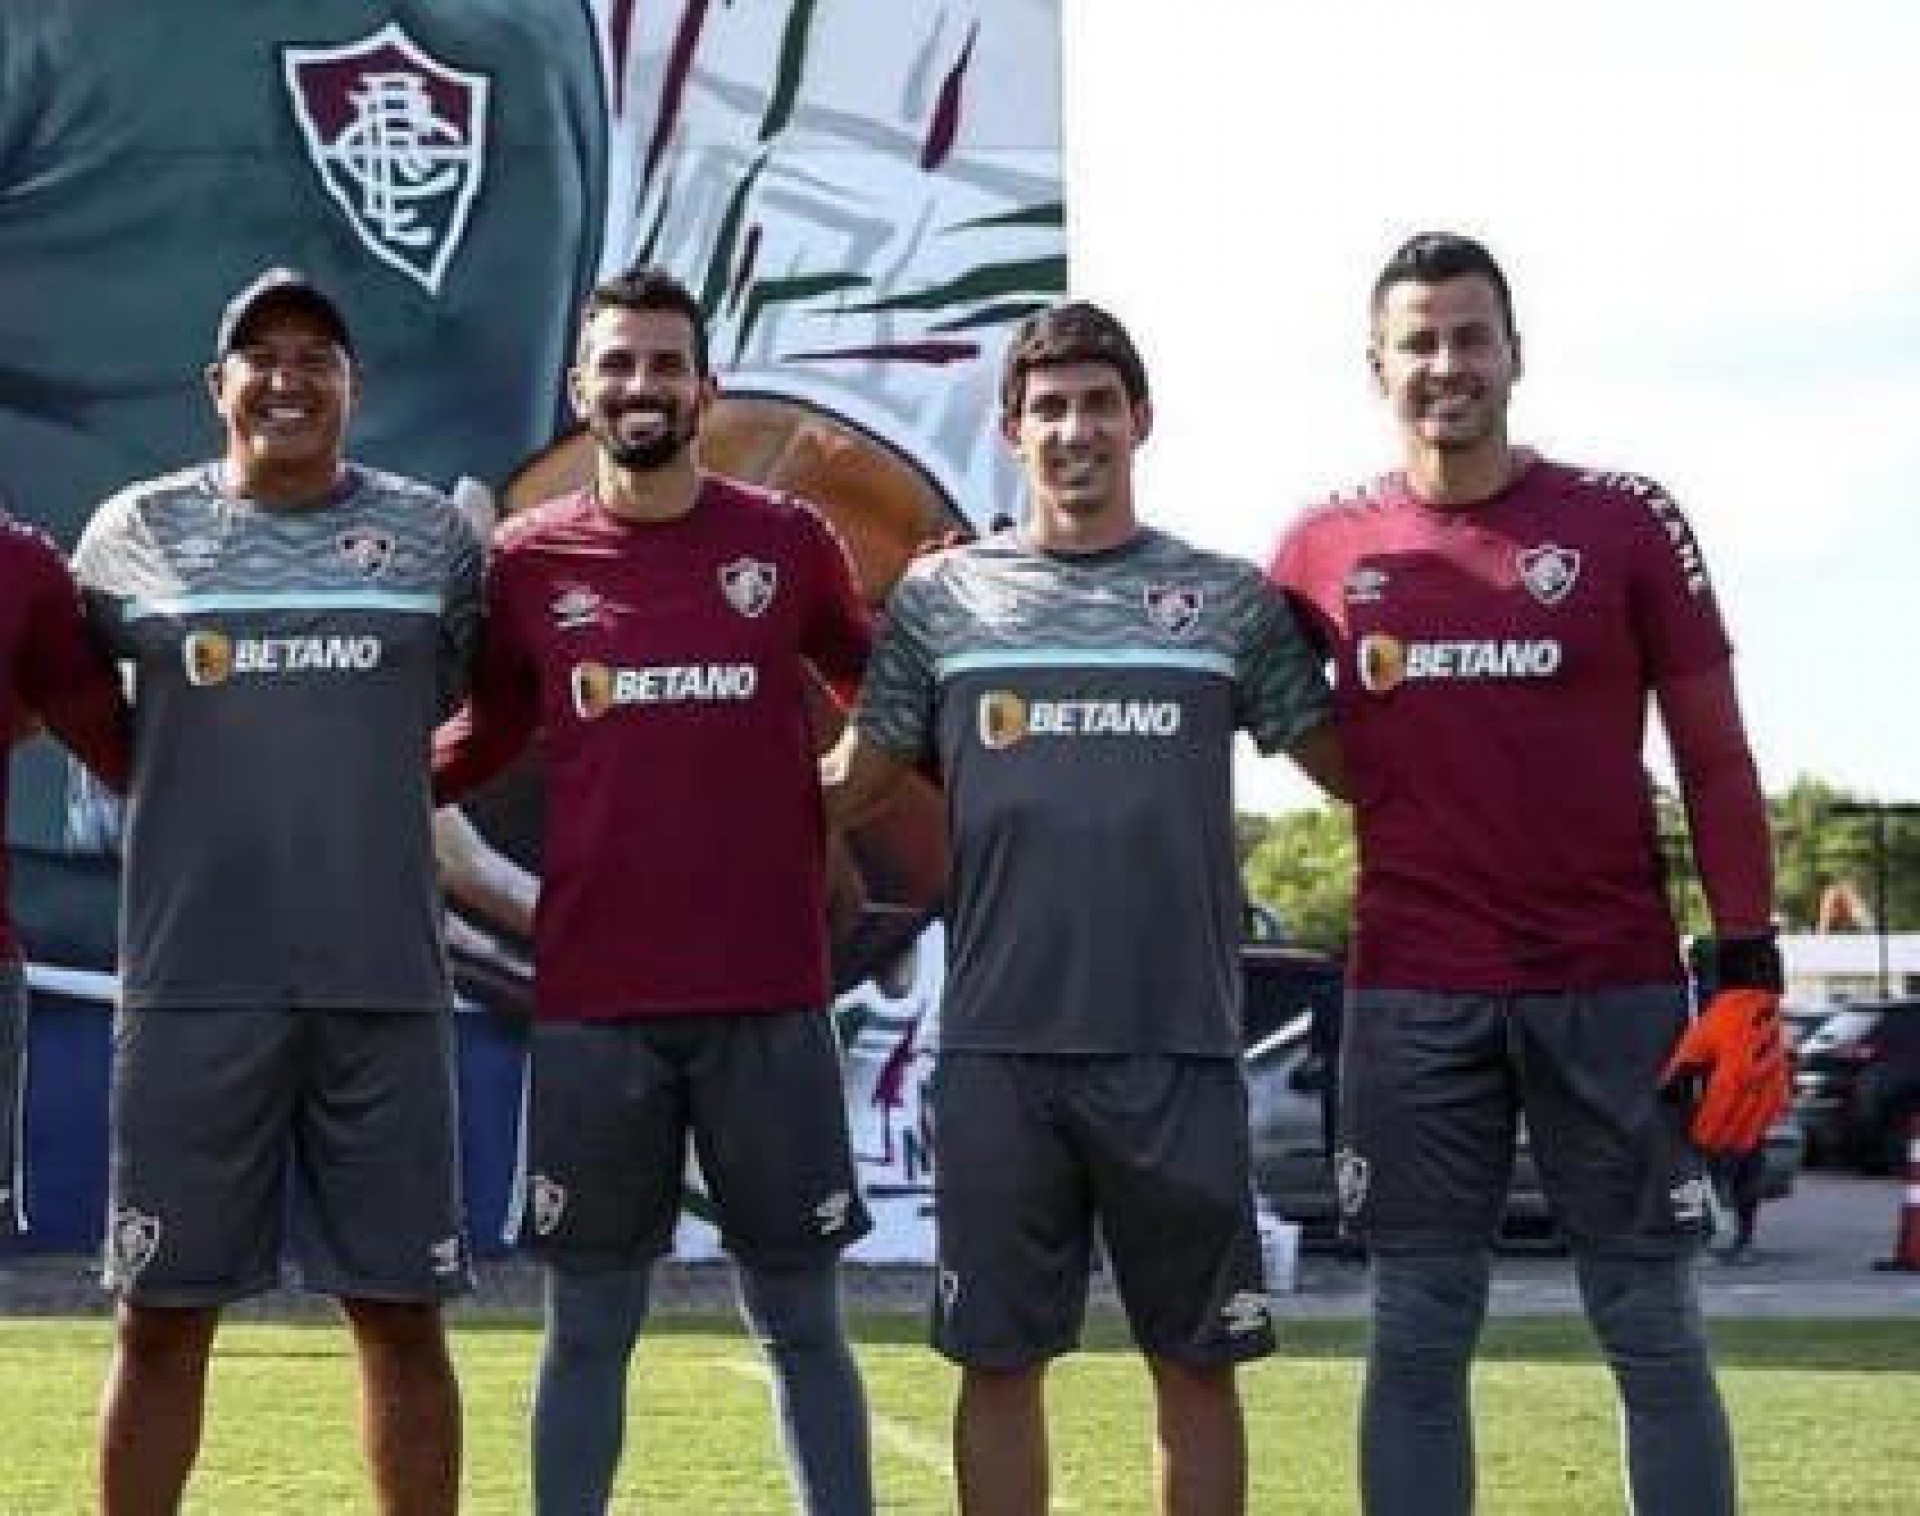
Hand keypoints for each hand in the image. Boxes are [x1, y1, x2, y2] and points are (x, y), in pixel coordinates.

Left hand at [1661, 987, 1789, 1153]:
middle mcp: (1757, 1075)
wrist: (1757, 998)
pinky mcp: (1785, 1072)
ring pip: (1762, 1113)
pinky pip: (1781, 1101)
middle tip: (1715, 1149)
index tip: (1700, 1139)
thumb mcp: (1696, 1039)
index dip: (1709, 1125)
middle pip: (1741, 1114)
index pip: (1718, 1106)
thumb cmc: (1726, 1016)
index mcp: (1733, 1068)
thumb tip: (1664, 1087)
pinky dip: (1771, 1118)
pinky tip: (1763, 1128)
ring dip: (1749, 1132)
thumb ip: (1681, 1068)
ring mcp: (1775, 1076)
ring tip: (1737, 1147)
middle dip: (1727, 1134)